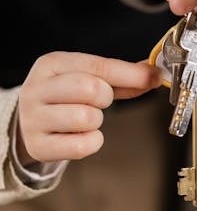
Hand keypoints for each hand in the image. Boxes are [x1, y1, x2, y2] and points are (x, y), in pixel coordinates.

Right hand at [17, 52, 161, 162]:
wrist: (27, 123)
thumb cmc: (64, 97)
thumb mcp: (86, 77)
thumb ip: (121, 76)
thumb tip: (154, 74)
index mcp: (51, 64)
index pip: (98, 66)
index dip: (130, 74)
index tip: (154, 77)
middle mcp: (37, 88)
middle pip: (90, 89)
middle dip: (105, 98)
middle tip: (98, 102)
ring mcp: (33, 118)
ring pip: (85, 118)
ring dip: (96, 121)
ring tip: (85, 118)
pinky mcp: (37, 146)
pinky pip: (81, 146)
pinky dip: (91, 142)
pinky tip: (80, 136)